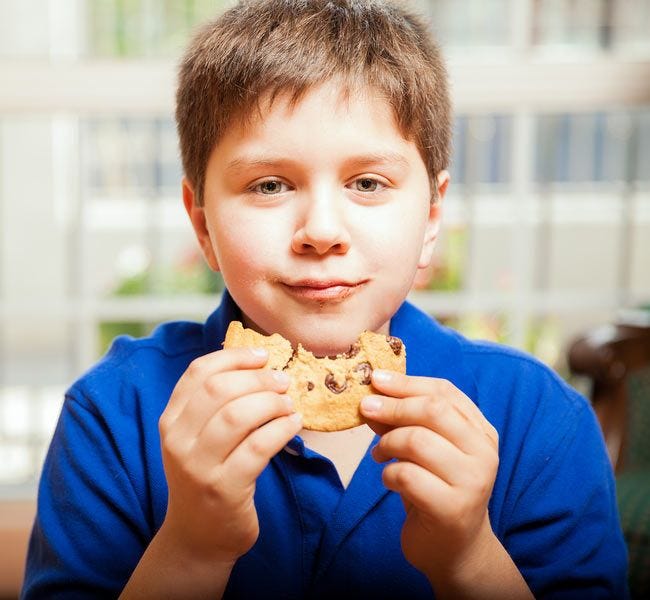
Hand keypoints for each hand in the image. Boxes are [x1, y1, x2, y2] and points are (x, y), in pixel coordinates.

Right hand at [158, 348, 301, 565]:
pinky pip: (258, 447)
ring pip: (237, 416)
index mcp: (171, 421)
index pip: (198, 373)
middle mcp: (178, 441)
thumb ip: (215, 405)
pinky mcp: (224, 489)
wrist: (198, 537)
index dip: (233, 357)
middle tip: (283, 380)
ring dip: (271, 403)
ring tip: (288, 404)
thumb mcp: (198, 439)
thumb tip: (259, 365)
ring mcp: (198, 467)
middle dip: (257, 378)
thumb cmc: (207, 476)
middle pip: (218, 389)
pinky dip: (281, 429)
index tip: (262, 355)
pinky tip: (293, 424)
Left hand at [360, 370, 499, 587]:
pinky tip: (389, 479)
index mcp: (480, 431)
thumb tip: (373, 395)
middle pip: (433, 410)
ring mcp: (472, 481)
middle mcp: (483, 452)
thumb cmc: (436, 490)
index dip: (406, 382)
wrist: (454, 548)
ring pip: (418, 440)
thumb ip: (403, 421)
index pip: (444, 392)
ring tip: (379, 453)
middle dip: (392, 406)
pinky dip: (388, 473)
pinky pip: (407, 475)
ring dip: (388, 442)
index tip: (375, 379)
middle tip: (365, 409)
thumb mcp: (422, 450)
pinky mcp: (453, 508)